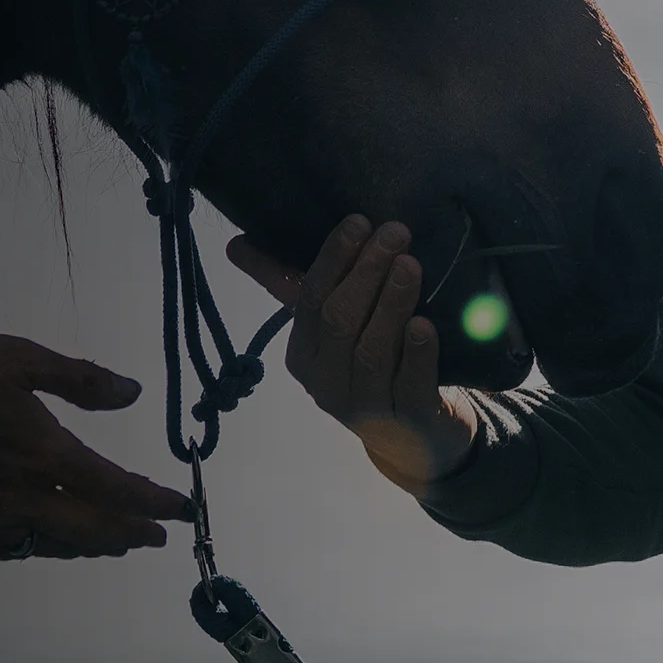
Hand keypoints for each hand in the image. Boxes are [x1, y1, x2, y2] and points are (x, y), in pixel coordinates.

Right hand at [0, 331, 192, 558]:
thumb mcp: (20, 358)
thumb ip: (81, 380)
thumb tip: (133, 393)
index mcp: (48, 458)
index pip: (119, 491)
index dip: (156, 502)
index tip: (184, 508)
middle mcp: (27, 501)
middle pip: (94, 531)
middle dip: (130, 534)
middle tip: (156, 535)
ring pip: (56, 546)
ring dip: (92, 545)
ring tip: (113, 541)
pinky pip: (15, 550)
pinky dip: (44, 548)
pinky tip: (46, 542)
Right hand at [232, 219, 475, 493]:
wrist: (412, 440)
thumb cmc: (368, 368)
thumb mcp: (329, 331)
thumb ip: (289, 286)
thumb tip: (236, 244)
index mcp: (302, 356)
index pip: (311, 301)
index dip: (334, 260)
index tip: (359, 222)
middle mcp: (326, 384)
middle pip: (340, 321)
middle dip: (366, 272)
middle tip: (395, 233)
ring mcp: (365, 407)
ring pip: (371, 351)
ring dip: (391, 303)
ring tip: (410, 264)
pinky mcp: (408, 420)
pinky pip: (409, 385)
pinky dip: (417, 354)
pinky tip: (426, 324)